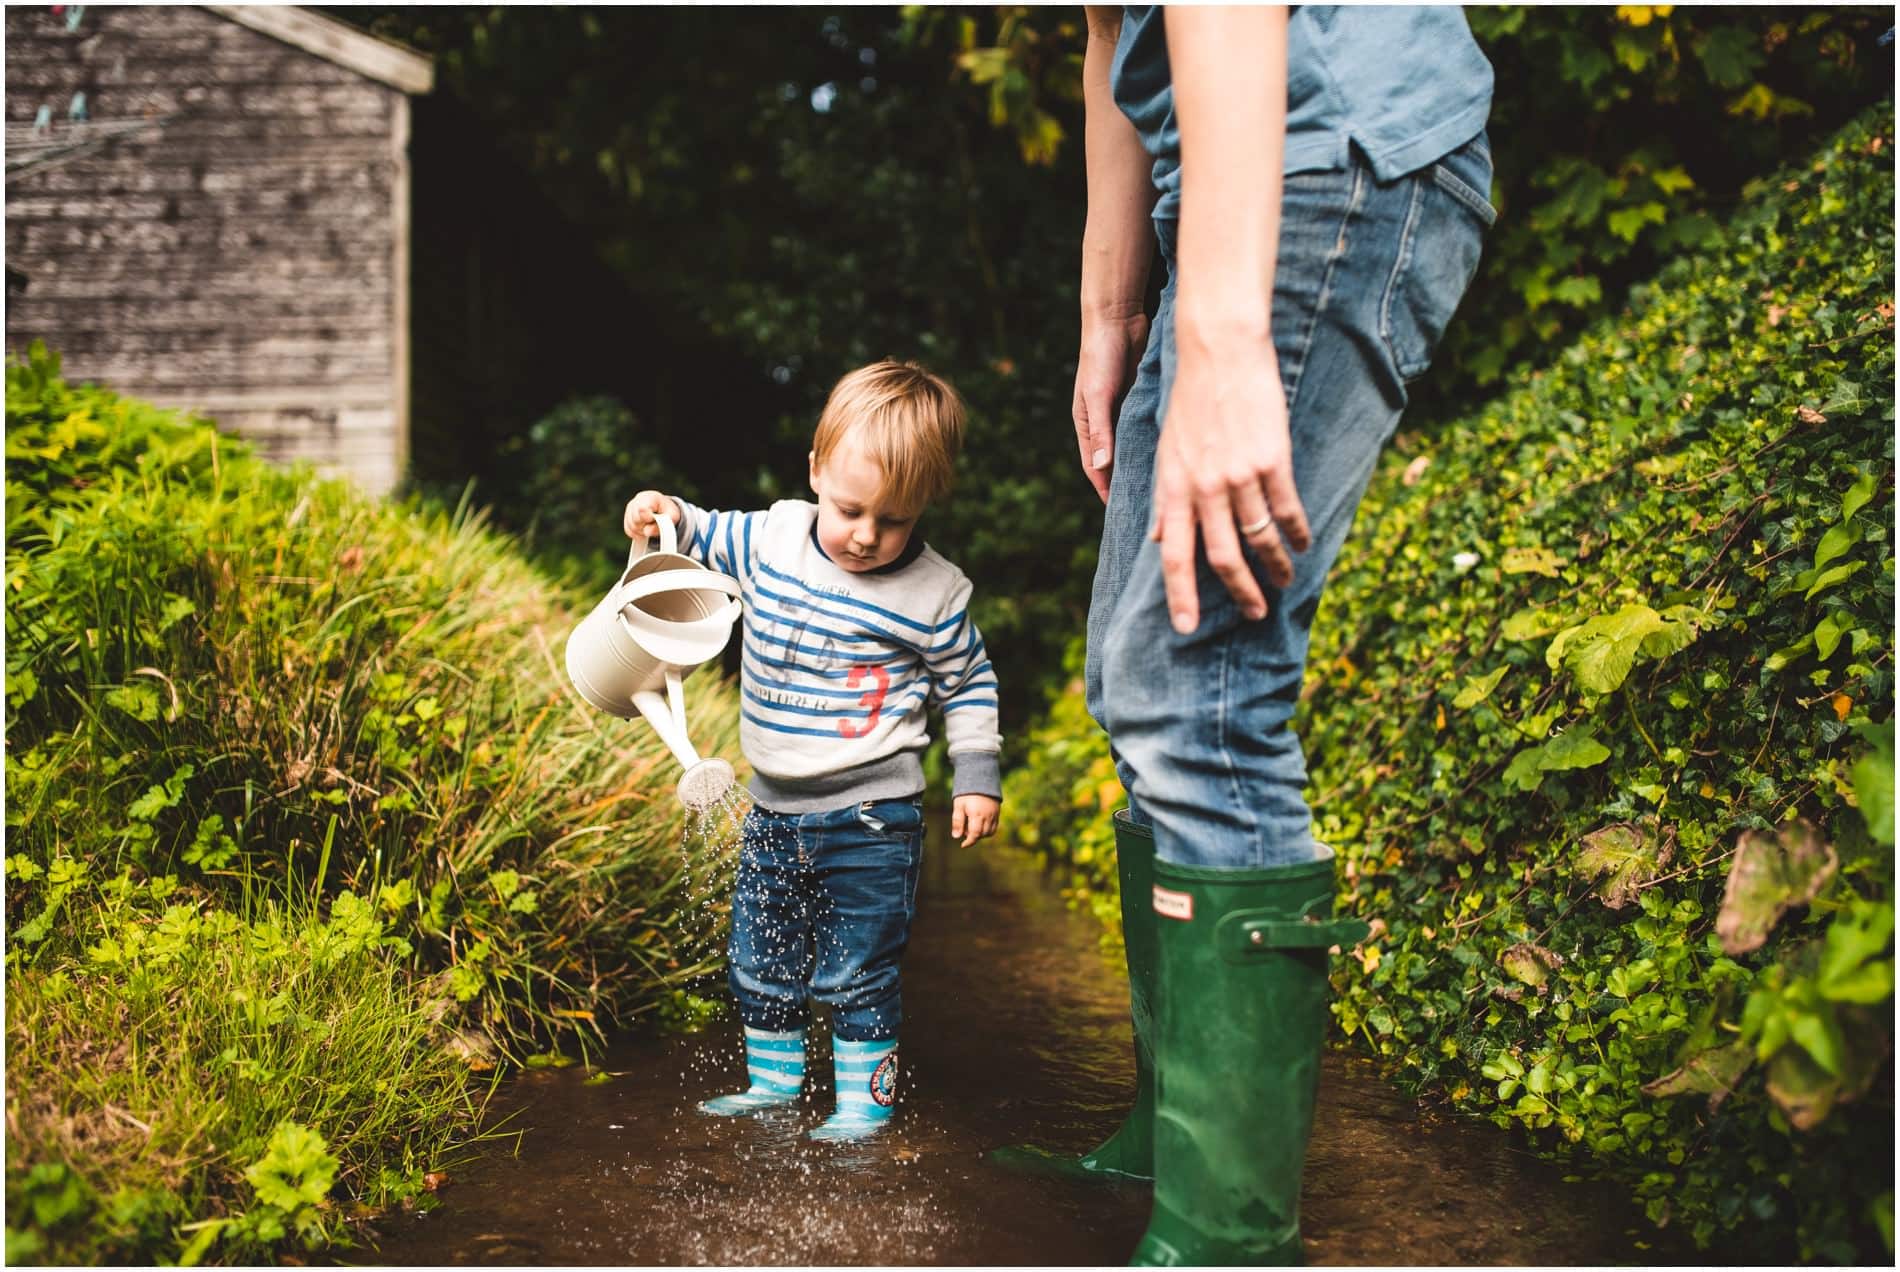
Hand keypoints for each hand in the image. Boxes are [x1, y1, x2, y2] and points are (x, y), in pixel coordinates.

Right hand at [623, 490, 679, 540]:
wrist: (664, 509)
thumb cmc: (668, 512)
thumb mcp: (672, 518)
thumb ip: (662, 525)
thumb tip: (646, 532)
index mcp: (651, 497)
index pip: (642, 509)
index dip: (647, 518)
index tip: (652, 520)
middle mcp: (638, 500)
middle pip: (635, 520)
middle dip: (645, 527)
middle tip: (654, 526)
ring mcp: (630, 507)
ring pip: (631, 526)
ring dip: (642, 531)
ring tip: (651, 527)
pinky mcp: (627, 516)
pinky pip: (628, 530)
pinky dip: (637, 534)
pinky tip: (645, 531)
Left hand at [950, 794, 999, 847]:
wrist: (980, 780)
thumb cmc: (966, 794)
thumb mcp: (958, 806)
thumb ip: (957, 821)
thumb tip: (956, 837)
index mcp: (976, 814)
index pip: (975, 834)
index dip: (969, 842)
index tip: (963, 845)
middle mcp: (987, 816)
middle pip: (982, 834)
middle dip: (974, 836)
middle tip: (965, 828)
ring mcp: (994, 814)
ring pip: (990, 832)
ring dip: (981, 834)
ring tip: (972, 825)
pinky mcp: (997, 812)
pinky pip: (995, 826)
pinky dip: (988, 830)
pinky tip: (980, 824)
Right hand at [1074, 308, 1149, 502]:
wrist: (1118, 318)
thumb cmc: (1100, 355)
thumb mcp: (1098, 394)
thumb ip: (1101, 430)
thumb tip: (1102, 466)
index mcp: (1087, 425)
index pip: (1094, 467)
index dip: (1105, 490)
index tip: (1119, 513)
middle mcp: (1105, 423)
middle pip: (1116, 462)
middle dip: (1127, 484)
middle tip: (1145, 508)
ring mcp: (1124, 412)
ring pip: (1135, 447)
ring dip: (1145, 465)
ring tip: (1163, 488)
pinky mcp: (1143, 400)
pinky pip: (1150, 429)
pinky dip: (1158, 443)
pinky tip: (1175, 457)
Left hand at [1151, 327, 1310, 632]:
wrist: (1219, 352)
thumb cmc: (1191, 401)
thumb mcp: (1166, 450)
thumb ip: (1166, 498)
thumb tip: (1159, 538)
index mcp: (1174, 487)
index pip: (1174, 555)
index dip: (1180, 595)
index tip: (1186, 628)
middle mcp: (1203, 487)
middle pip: (1220, 557)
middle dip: (1239, 592)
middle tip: (1254, 614)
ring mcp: (1238, 475)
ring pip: (1257, 538)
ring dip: (1273, 567)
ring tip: (1284, 582)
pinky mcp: (1271, 459)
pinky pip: (1286, 509)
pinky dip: (1295, 533)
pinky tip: (1303, 544)